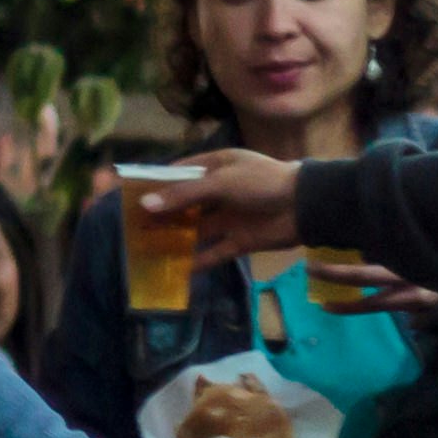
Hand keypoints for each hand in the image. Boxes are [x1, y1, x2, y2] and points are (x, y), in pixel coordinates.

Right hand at [136, 149, 300, 266]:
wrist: (305, 206)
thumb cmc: (262, 182)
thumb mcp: (220, 182)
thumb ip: (184, 195)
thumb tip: (146, 205)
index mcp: (215, 167)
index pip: (180, 173)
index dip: (157, 184)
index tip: (132, 196)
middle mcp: (220, 192)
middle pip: (185, 204)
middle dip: (162, 214)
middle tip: (134, 227)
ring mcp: (229, 218)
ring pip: (196, 230)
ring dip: (175, 239)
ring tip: (148, 249)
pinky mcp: (239, 241)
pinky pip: (214, 252)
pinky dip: (199, 261)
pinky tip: (178, 270)